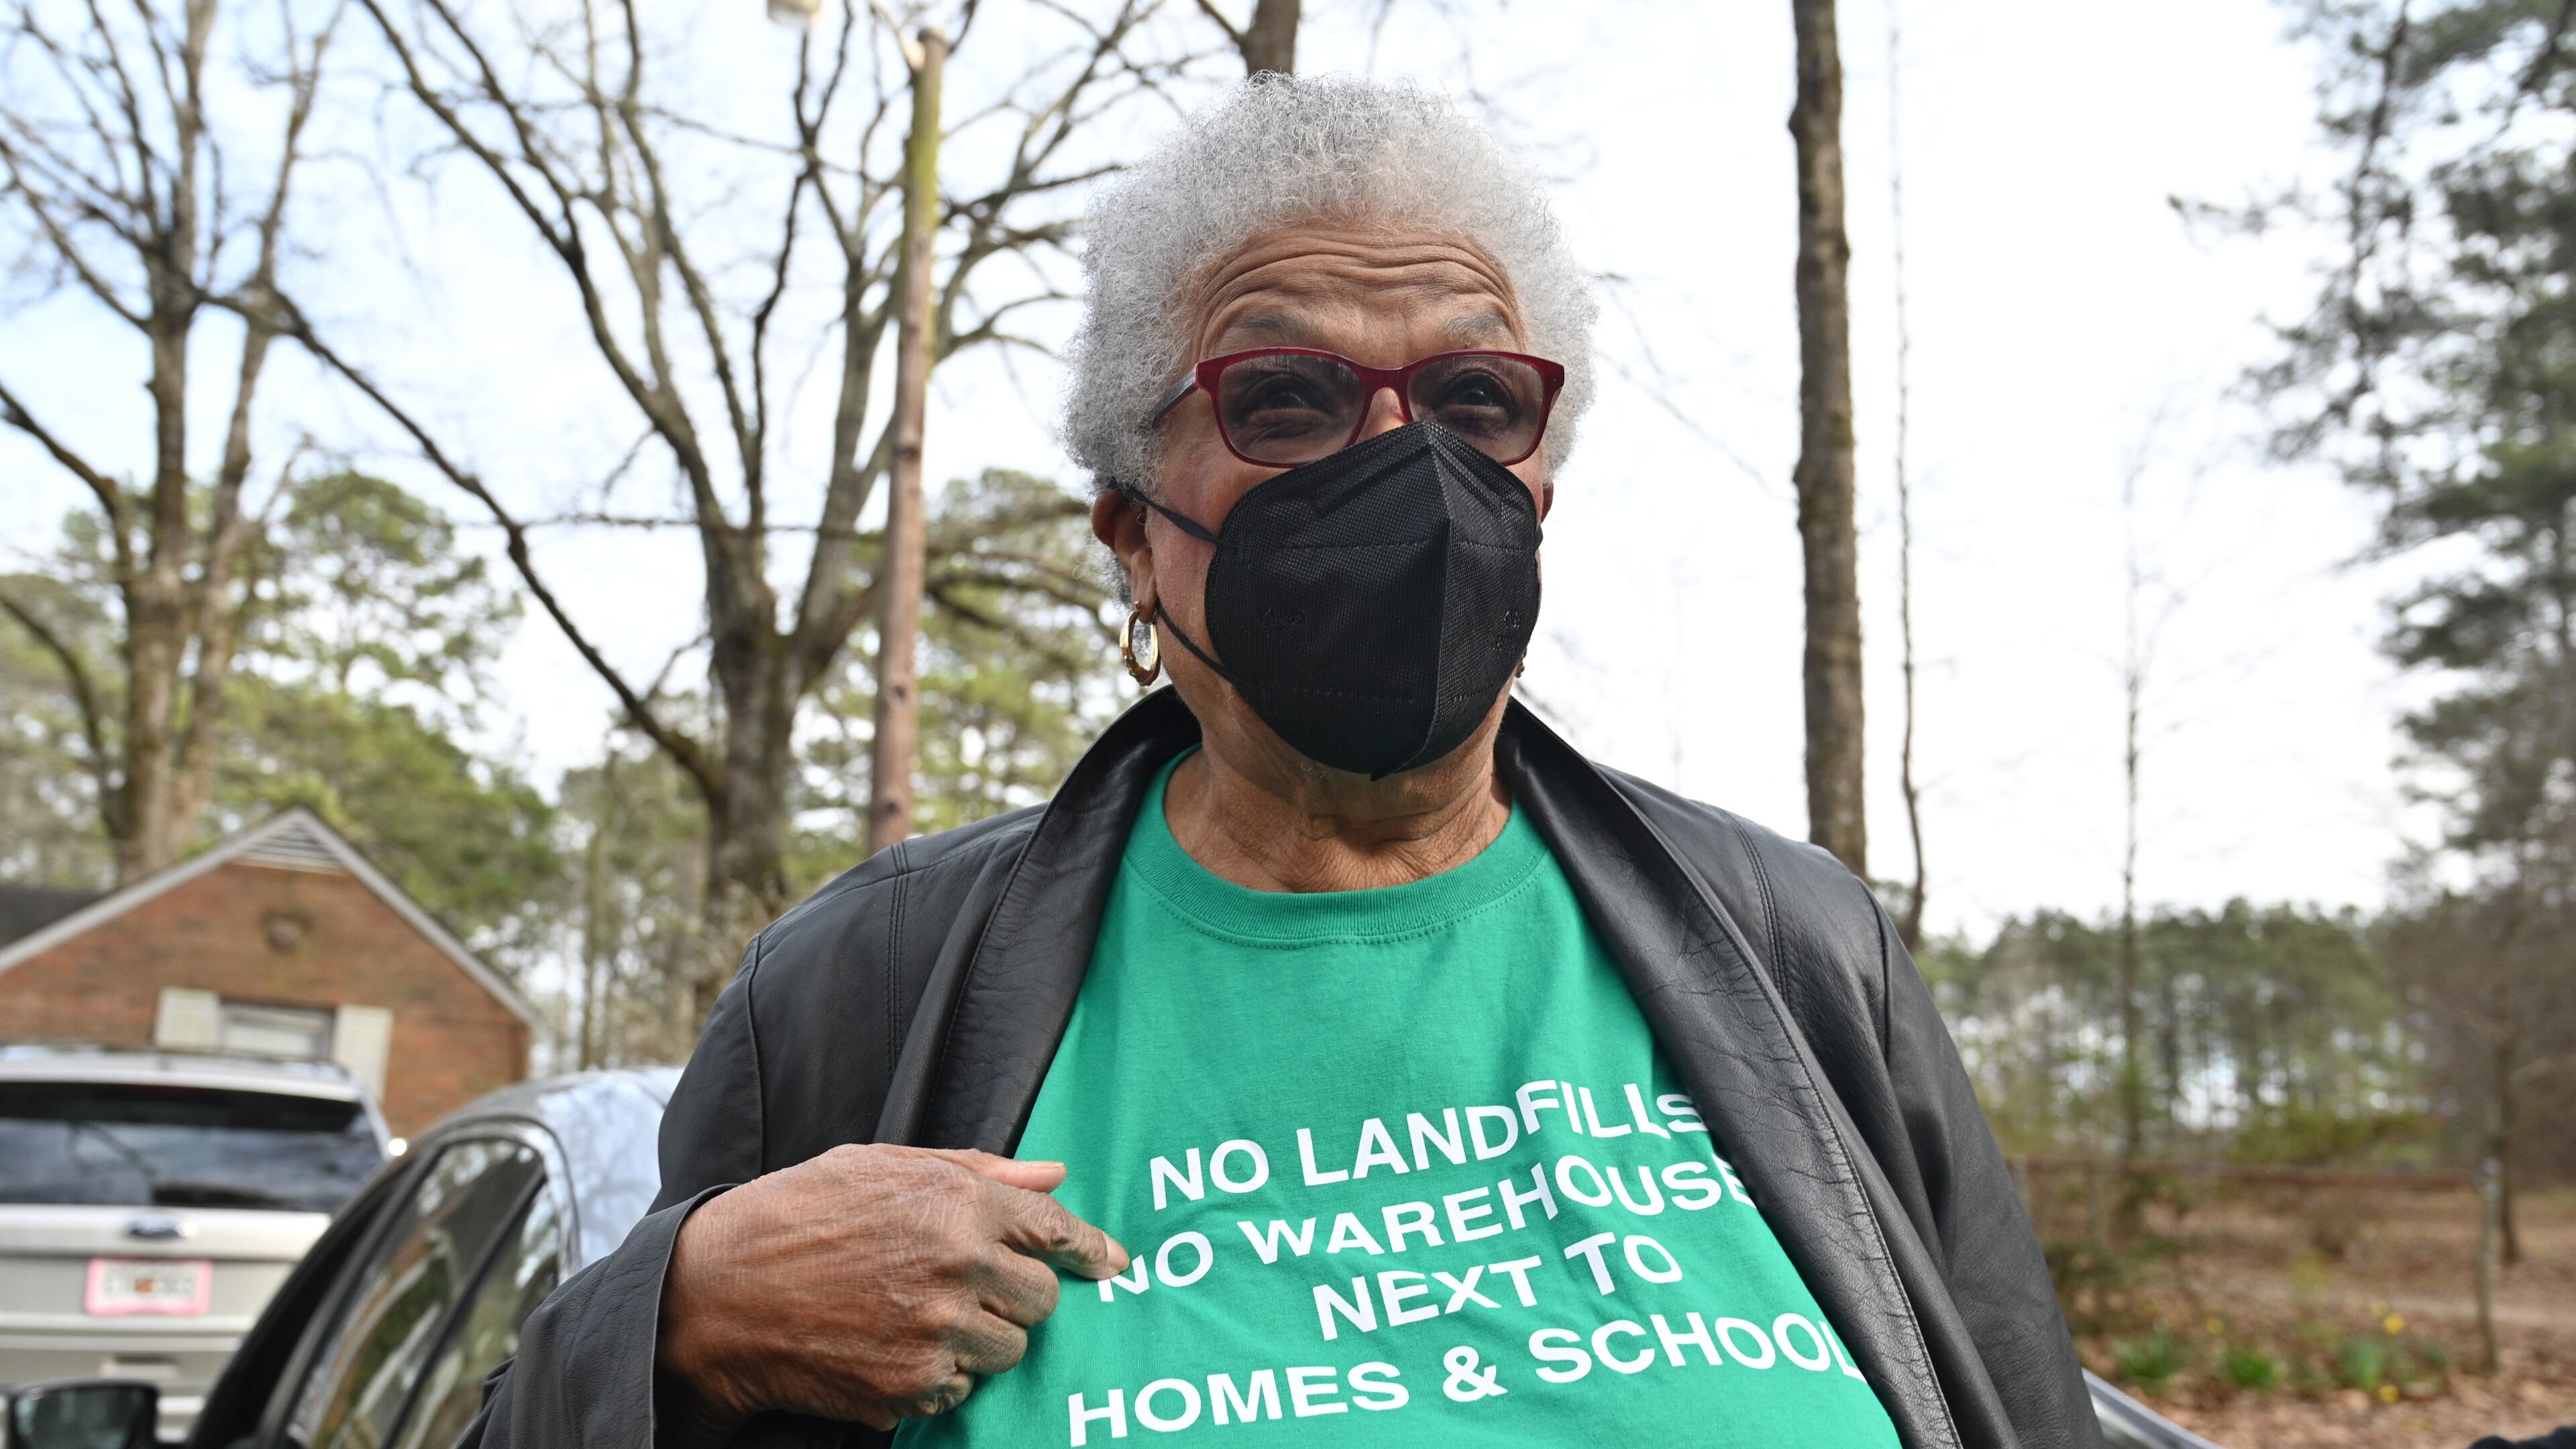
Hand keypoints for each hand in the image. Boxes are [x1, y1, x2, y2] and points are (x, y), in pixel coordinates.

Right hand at [653, 1144, 1128, 1441]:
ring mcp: (937, 1333)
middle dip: (1018, 1294)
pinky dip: (944, 1373)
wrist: (722, 1293)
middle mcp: (958, 1268)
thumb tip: (1055, 1178)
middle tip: (972, 1284)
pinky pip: (965, 1387)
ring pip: (1011, 1349)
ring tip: (925, 1314)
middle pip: (1043, 1300)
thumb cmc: (800, 1214)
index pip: (1058, 1233)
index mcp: (958, 1204)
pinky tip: (897, 1344)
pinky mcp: (913, 1385)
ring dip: (984, 1337)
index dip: (1092, 1250)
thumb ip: (978, 1172)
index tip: (1113, 1265)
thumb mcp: (884, 1165)